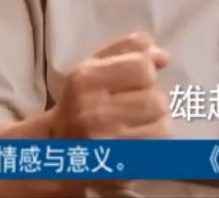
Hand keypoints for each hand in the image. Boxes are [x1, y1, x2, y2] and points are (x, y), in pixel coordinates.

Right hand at [50, 31, 172, 139]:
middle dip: (151, 102)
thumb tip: (163, 57)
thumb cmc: (81, 101)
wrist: (55, 149)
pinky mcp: (117, 168)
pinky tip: (136, 144)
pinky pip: (157, 150)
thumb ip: (129, 50)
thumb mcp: (94, 66)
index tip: (134, 84)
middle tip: (132, 110)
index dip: (146, 74)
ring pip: (162, 126)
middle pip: (156, 99)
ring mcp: (105, 143)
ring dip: (155, 126)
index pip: (143, 68)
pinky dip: (153, 146)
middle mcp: (93, 111)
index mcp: (85, 79)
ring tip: (135, 127)